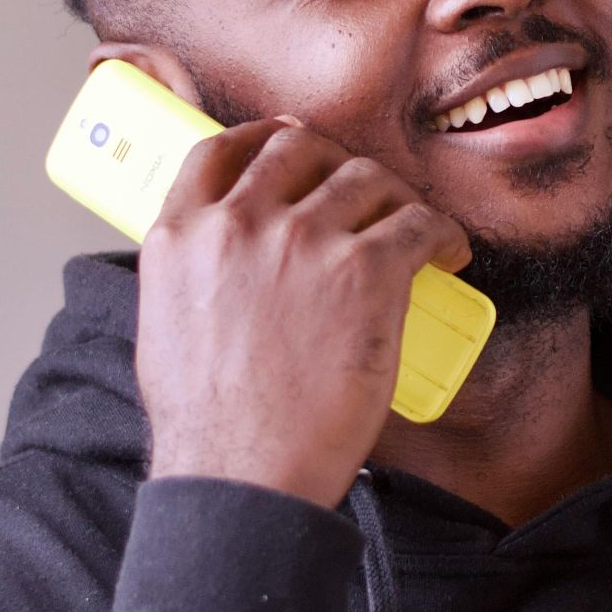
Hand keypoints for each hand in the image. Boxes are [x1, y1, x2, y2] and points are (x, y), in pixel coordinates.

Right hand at [134, 117, 471, 509]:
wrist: (244, 474)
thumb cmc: (209, 425)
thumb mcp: (164, 325)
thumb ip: (192, 273)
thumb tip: (223, 261)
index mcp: (182, 234)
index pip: (220, 150)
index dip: (262, 137)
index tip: (288, 141)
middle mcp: (240, 221)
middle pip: (299, 148)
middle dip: (334, 160)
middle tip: (360, 189)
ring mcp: (304, 239)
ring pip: (365, 177)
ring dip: (394, 195)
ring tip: (409, 225)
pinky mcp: (367, 268)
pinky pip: (420, 223)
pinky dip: (442, 233)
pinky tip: (447, 253)